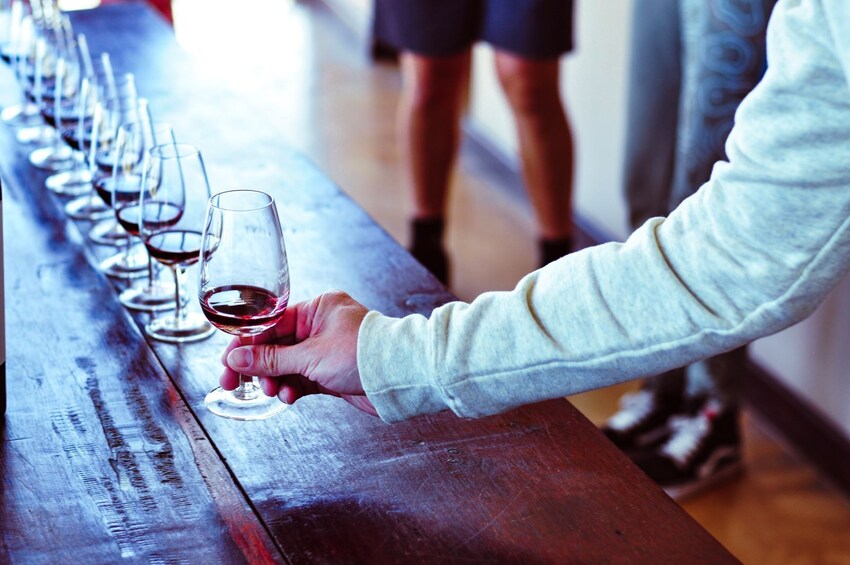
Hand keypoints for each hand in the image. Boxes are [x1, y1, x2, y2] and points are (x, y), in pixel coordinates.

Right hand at [220, 291, 377, 416]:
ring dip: (276, 379)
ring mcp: (326, 350)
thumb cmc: (364, 354)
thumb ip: (272, 359)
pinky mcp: (332, 372)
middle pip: (276, 345)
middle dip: (259, 366)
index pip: (271, 324)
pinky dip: (292, 388)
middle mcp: (321, 326)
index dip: (246, 344)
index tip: (229, 362)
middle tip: (237, 382)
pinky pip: (302, 379)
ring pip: (287, 365)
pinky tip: (289, 396)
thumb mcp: (311, 356)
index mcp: (318, 308)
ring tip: (274, 390)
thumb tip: (237, 358)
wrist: (400, 378)